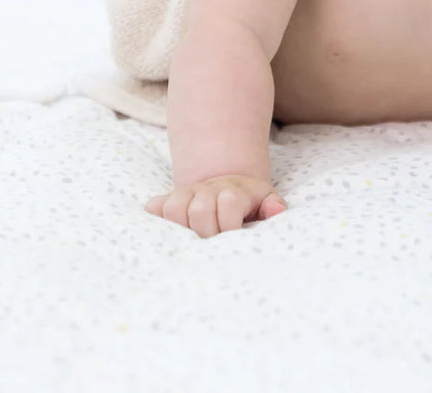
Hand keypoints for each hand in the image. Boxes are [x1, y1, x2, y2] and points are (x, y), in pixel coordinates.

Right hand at [145, 174, 287, 236]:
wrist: (226, 183)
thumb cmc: (248, 201)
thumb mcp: (266, 200)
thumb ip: (274, 206)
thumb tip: (277, 212)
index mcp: (233, 191)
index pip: (229, 204)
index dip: (230, 227)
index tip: (232, 241)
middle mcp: (207, 189)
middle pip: (199, 210)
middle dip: (206, 234)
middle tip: (211, 248)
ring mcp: (186, 193)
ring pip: (174, 207)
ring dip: (181, 228)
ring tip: (192, 242)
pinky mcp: (168, 199)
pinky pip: (153, 207)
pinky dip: (156, 220)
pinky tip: (167, 235)